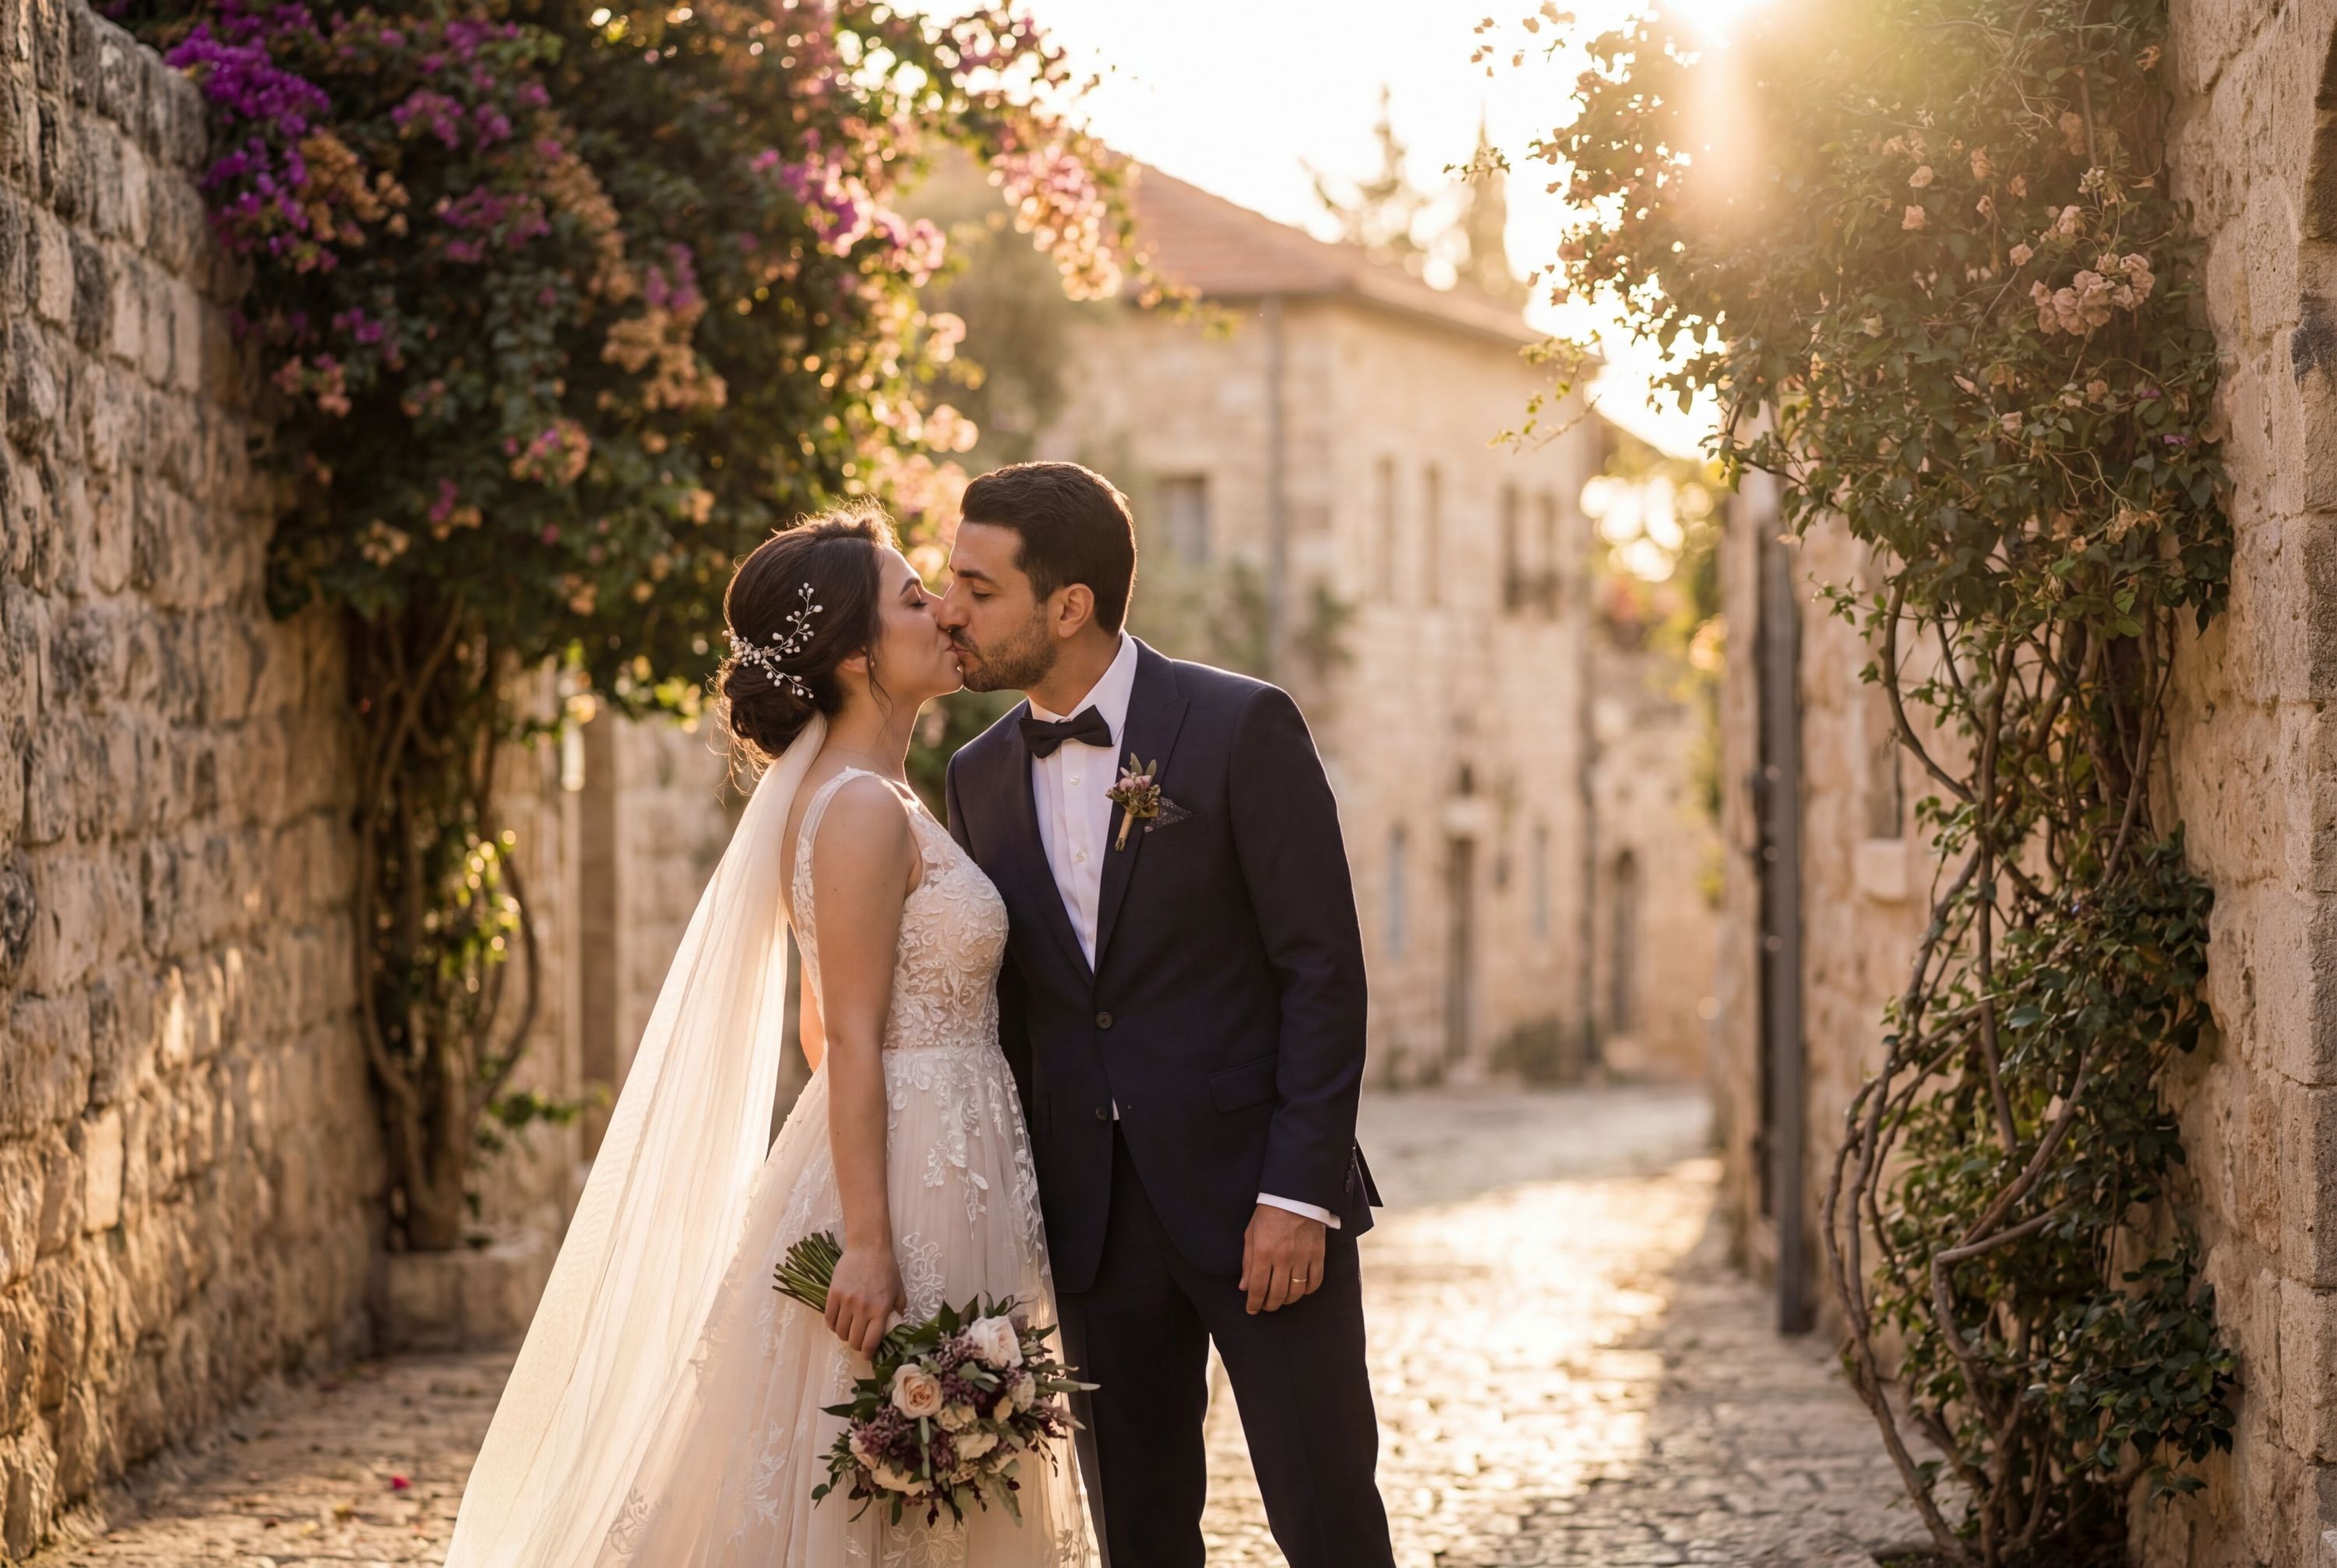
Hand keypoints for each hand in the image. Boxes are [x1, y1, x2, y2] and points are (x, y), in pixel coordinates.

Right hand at [825, 1242, 905, 1356]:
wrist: (868, 1247)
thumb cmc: (886, 1268)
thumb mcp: (899, 1290)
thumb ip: (898, 1311)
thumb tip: (895, 1329)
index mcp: (880, 1310)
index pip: (871, 1342)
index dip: (868, 1353)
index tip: (868, 1354)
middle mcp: (862, 1308)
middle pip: (854, 1340)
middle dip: (857, 1345)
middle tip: (859, 1341)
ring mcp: (846, 1301)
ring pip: (840, 1331)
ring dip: (844, 1335)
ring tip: (849, 1330)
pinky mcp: (833, 1294)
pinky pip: (829, 1318)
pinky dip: (833, 1325)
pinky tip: (838, 1322)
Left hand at [1240, 1204, 1326, 1314]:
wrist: (1296, 1195)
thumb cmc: (1269, 1214)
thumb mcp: (1251, 1234)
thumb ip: (1247, 1262)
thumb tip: (1244, 1288)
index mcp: (1263, 1252)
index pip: (1258, 1288)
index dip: (1254, 1303)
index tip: (1252, 1310)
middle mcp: (1283, 1258)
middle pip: (1277, 1294)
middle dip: (1269, 1305)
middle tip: (1266, 1306)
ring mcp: (1302, 1257)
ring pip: (1296, 1292)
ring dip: (1287, 1301)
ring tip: (1281, 1299)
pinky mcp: (1318, 1255)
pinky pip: (1314, 1282)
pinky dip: (1306, 1291)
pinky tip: (1299, 1289)